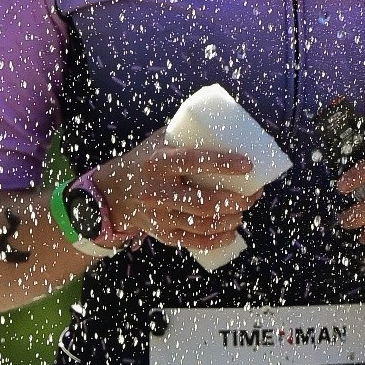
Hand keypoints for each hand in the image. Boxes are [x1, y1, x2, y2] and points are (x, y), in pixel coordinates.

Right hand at [94, 131, 255, 255]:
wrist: (113, 193)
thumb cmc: (146, 161)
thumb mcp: (158, 141)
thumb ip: (185, 133)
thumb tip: (224, 121)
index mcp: (159, 162)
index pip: (194, 161)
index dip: (223, 164)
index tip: (247, 165)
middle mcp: (158, 191)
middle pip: (204, 202)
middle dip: (235, 201)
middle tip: (251, 195)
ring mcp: (159, 215)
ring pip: (203, 224)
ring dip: (230, 220)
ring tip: (242, 211)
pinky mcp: (162, 233)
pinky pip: (194, 242)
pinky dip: (217, 240)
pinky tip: (232, 233)